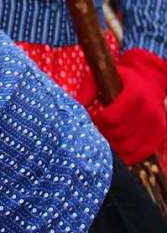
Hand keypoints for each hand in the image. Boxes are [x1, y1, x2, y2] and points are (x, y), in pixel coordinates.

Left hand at [76, 48, 166, 164]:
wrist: (148, 81)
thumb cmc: (119, 79)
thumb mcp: (101, 77)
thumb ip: (87, 91)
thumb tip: (74, 107)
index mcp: (135, 93)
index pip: (111, 118)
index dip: (97, 121)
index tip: (92, 118)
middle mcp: (148, 110)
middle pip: (118, 134)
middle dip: (103, 134)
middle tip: (97, 129)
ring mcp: (156, 125)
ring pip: (128, 147)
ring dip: (113, 146)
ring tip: (105, 136)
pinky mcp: (158, 136)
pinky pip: (139, 154)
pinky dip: (126, 155)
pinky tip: (116, 147)